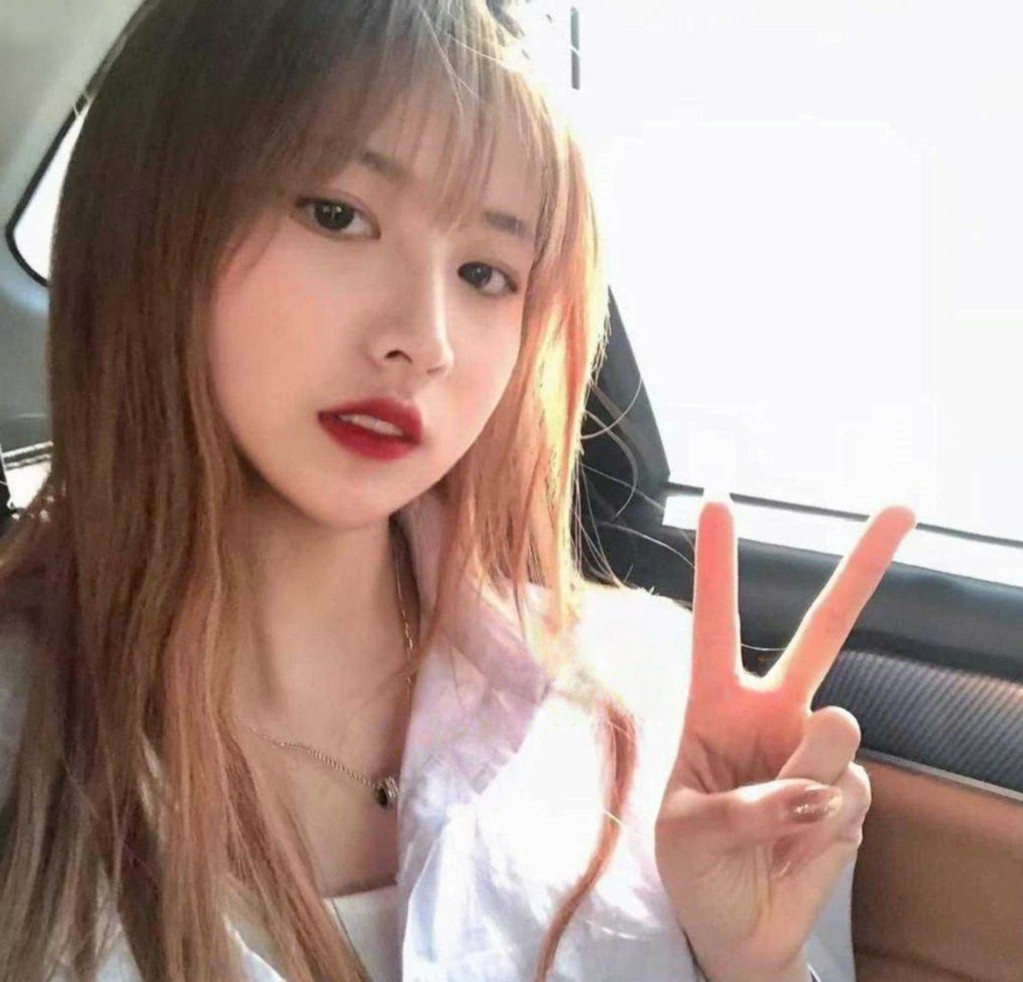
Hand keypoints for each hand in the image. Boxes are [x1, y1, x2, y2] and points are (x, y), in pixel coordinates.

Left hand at [654, 495, 915, 980]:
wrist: (736, 926)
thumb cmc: (695, 865)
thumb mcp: (684, 829)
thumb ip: (742, 801)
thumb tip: (815, 783)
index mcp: (715, 706)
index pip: (716, 624)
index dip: (717, 565)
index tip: (717, 501)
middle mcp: (773, 715)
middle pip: (822, 633)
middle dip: (861, 570)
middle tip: (903, 506)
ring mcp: (817, 753)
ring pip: (832, 735)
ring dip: (798, 787)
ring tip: (770, 826)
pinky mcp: (852, 797)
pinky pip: (847, 797)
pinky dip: (818, 830)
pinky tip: (797, 846)